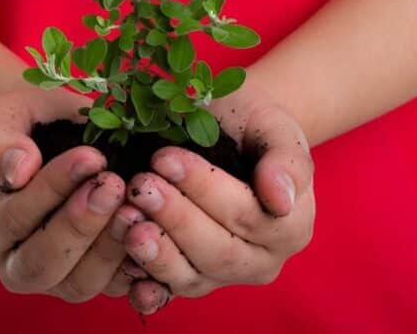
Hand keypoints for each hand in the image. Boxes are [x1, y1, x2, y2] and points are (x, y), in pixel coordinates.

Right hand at [0, 88, 156, 301]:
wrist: (60, 133)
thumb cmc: (28, 123)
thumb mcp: (3, 116)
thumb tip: (18, 169)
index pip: (11, 219)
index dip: (51, 190)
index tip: (90, 157)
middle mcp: (11, 261)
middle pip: (40, 265)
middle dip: (80, 226)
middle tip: (113, 185)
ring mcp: (54, 278)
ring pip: (78, 284)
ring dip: (109, 248)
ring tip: (136, 207)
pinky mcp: (93, 280)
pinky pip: (115, 286)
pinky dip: (136, 265)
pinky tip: (153, 231)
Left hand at [120, 86, 315, 313]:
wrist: (228, 131)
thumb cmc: (251, 123)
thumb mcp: (274, 126)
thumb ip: (285, 161)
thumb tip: (279, 199)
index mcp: (292, 225)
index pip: (246, 214)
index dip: (204, 189)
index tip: (165, 158)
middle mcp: (262, 260)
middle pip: (219, 251)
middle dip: (175, 219)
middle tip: (140, 186)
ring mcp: (224, 276)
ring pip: (192, 277)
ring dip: (157, 253)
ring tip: (126, 221)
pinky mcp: (190, 281)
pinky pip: (166, 293)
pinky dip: (146, 286)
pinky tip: (124, 267)